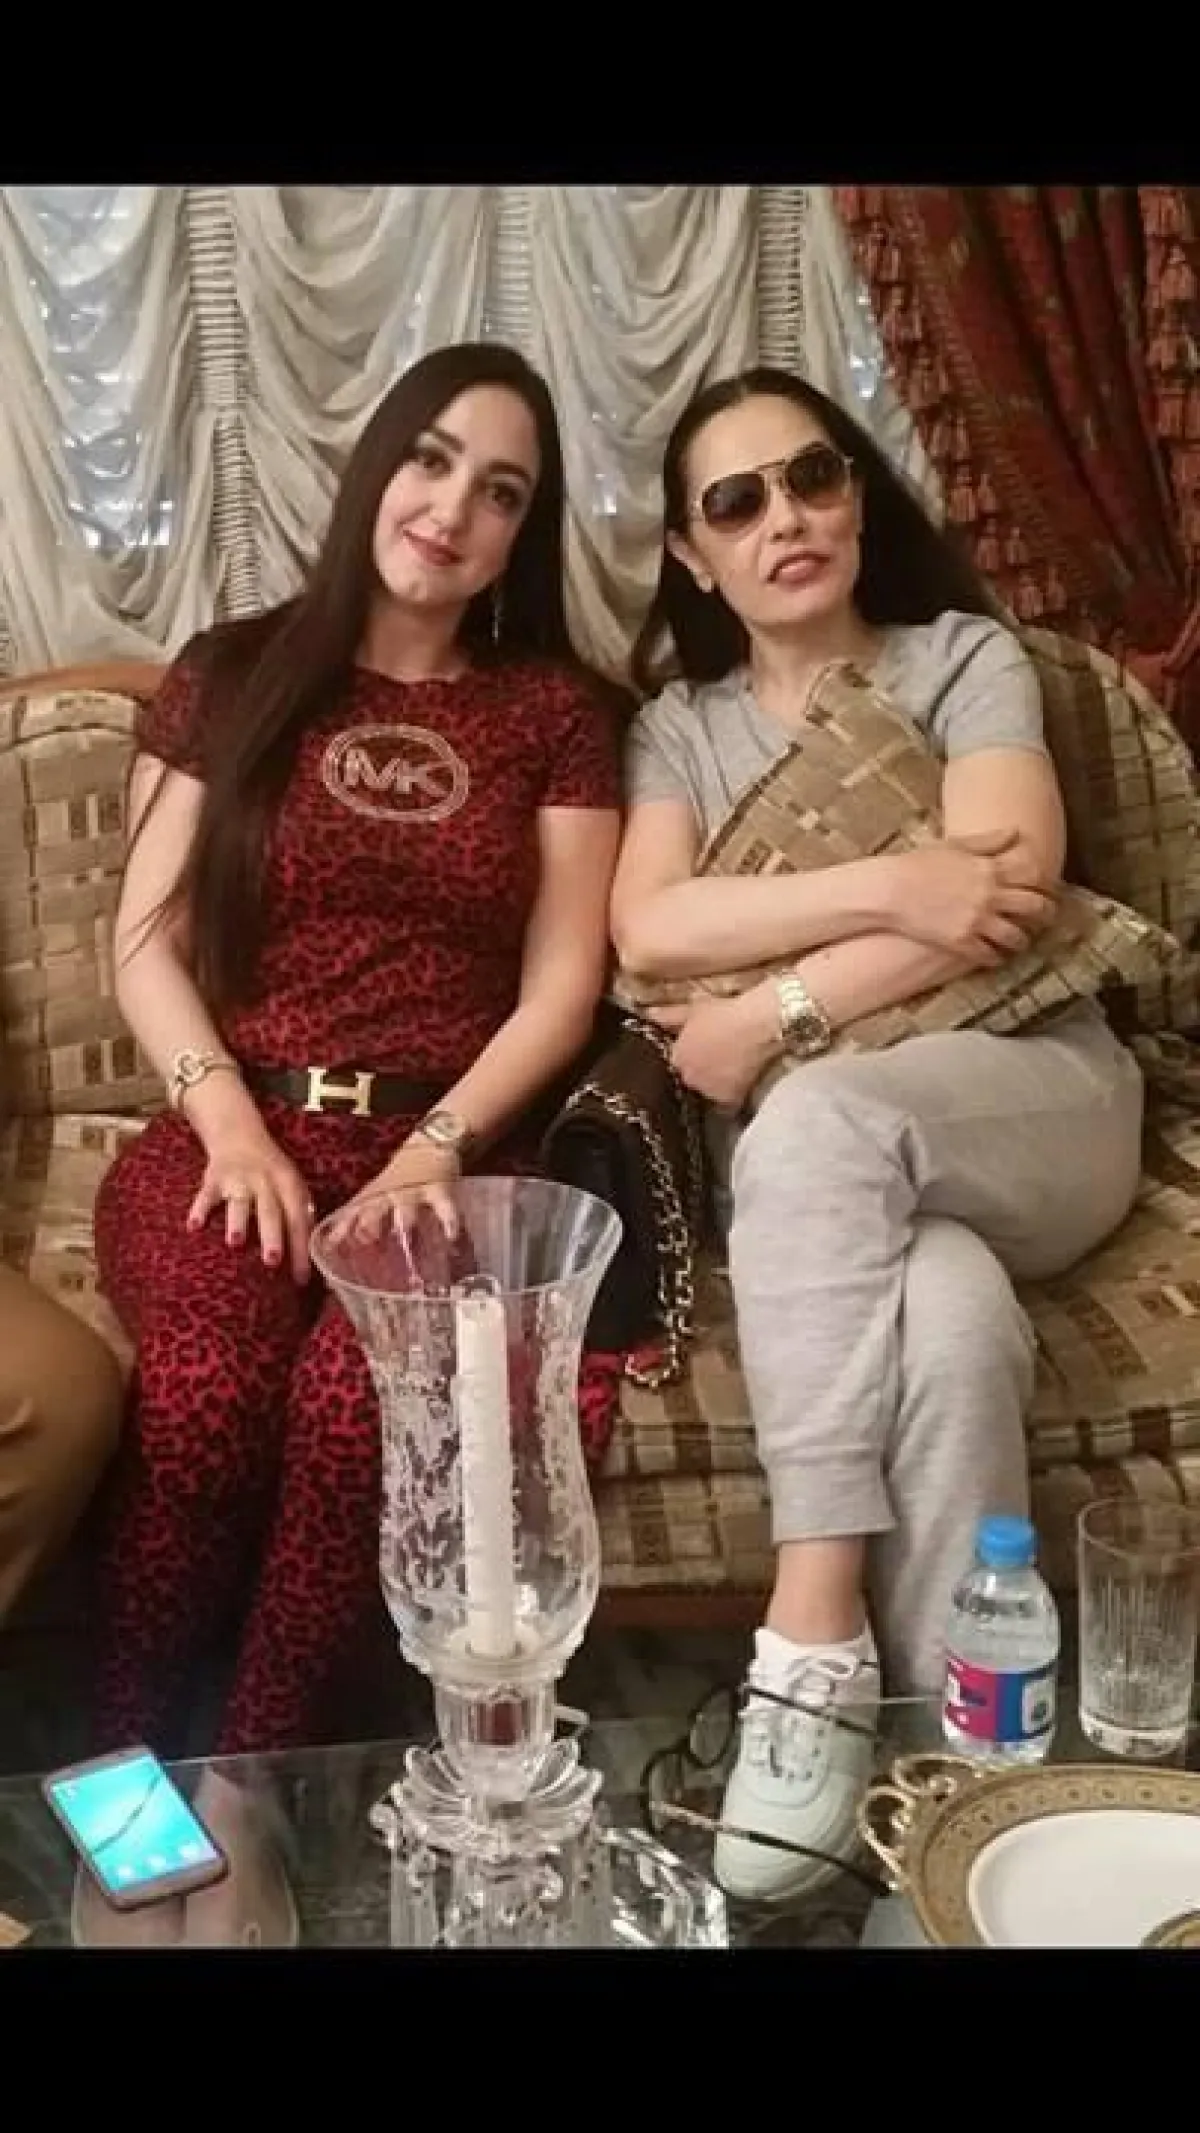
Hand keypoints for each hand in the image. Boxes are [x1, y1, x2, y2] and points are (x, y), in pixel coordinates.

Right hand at [187, 1126, 314, 1283]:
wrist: (239, 1133)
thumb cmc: (271, 1168)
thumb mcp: (291, 1183)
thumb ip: (300, 1212)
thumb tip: (313, 1252)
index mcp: (289, 1185)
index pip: (298, 1220)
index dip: (301, 1249)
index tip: (301, 1278)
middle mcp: (265, 1182)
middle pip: (270, 1212)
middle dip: (272, 1236)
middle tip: (273, 1261)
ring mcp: (238, 1179)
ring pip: (239, 1203)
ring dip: (237, 1222)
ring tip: (235, 1243)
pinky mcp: (214, 1178)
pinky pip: (206, 1195)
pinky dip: (199, 1209)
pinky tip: (194, 1226)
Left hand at [321, 1138, 462, 1247]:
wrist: (431, 1143)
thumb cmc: (399, 1177)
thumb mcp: (377, 1192)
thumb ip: (359, 1217)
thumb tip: (333, 1244)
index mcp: (374, 1195)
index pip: (352, 1213)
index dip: (340, 1229)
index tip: (329, 1247)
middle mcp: (391, 1194)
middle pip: (376, 1207)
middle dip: (370, 1222)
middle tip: (364, 1239)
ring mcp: (415, 1191)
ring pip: (408, 1205)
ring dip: (405, 1219)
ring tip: (403, 1234)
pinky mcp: (440, 1188)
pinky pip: (444, 1206)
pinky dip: (449, 1220)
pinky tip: (450, 1235)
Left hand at [649, 984, 780, 1108]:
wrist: (756, 1025)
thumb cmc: (725, 1013)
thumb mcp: (694, 1009)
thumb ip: (669, 1016)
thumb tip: (649, 1015)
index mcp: (676, 1057)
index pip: (677, 1064)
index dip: (689, 1058)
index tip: (699, 1051)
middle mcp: (688, 1077)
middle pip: (691, 1080)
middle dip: (700, 1072)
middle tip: (716, 1059)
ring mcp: (708, 1091)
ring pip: (708, 1092)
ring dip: (715, 1085)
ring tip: (730, 1070)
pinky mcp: (729, 1100)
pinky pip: (726, 1106)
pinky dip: (731, 1098)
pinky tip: (738, 1085)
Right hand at [883, 831, 1057, 963]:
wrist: (889, 891)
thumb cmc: (918, 864)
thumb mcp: (955, 845)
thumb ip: (989, 840)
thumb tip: (1016, 831)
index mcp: (989, 868)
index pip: (1034, 875)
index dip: (1046, 882)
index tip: (1047, 888)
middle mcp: (989, 896)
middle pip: (1034, 907)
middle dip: (1046, 914)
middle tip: (1045, 918)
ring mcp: (977, 921)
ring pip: (1016, 937)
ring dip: (1022, 940)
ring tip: (1020, 941)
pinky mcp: (961, 943)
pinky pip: (989, 956)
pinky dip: (996, 958)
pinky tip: (995, 956)